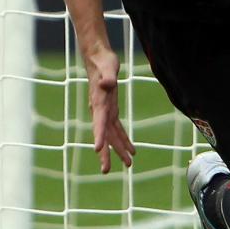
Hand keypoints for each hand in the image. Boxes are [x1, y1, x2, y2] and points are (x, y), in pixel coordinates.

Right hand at [84, 43, 134, 172]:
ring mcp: (105, 111)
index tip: (98, 150)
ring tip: (128, 164)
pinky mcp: (111, 109)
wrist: (97, 57)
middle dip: (106, 153)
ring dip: (119, 149)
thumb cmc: (102, 62)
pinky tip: (132, 150)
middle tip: (106, 171)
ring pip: (111, 135)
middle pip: (103, 135)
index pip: (98, 123)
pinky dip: (124, 139)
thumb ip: (107, 77)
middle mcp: (100, 111)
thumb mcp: (107, 67)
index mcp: (99, 103)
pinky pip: (117, 128)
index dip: (99, 136)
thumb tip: (107, 85)